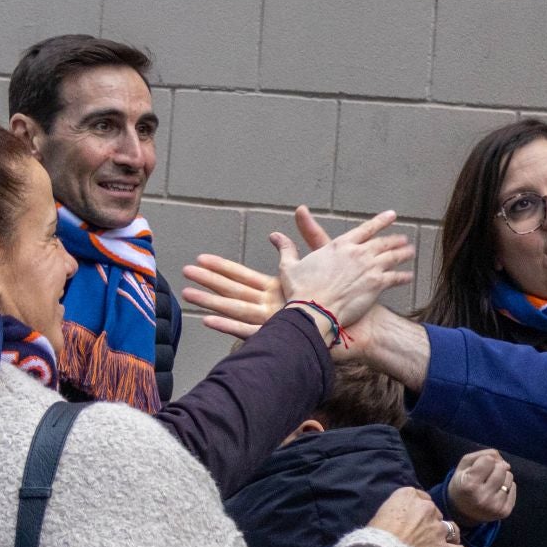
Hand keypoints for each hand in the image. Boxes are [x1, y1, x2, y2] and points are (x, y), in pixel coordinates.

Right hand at [180, 206, 361, 339]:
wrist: (362, 326)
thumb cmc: (345, 297)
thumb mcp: (323, 260)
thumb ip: (309, 237)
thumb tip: (300, 209)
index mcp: (279, 290)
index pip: (244, 277)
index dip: (222, 267)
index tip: (201, 258)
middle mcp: (272, 307)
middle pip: (234, 291)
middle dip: (209, 282)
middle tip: (184, 274)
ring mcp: (276, 322)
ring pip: (236, 310)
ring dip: (211, 302)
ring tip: (188, 295)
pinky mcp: (283, 337)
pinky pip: (252, 332)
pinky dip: (229, 327)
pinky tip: (209, 321)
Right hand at [367, 487, 472, 546]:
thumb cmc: (375, 535)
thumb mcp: (380, 514)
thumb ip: (395, 511)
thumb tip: (401, 520)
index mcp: (409, 496)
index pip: (419, 497)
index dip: (417, 508)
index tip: (413, 517)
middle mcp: (427, 509)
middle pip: (435, 512)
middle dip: (431, 522)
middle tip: (422, 534)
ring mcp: (437, 529)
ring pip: (450, 528)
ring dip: (450, 534)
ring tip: (449, 540)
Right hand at [447, 449, 516, 523]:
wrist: (461, 512)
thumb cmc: (462, 484)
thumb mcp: (464, 466)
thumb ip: (482, 455)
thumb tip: (506, 463)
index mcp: (469, 486)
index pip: (488, 460)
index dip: (483, 461)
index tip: (477, 469)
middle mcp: (483, 497)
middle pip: (501, 468)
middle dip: (495, 467)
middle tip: (485, 476)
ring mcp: (495, 506)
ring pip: (509, 477)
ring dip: (502, 476)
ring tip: (490, 484)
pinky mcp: (504, 512)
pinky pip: (514, 488)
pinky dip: (507, 486)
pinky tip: (496, 492)